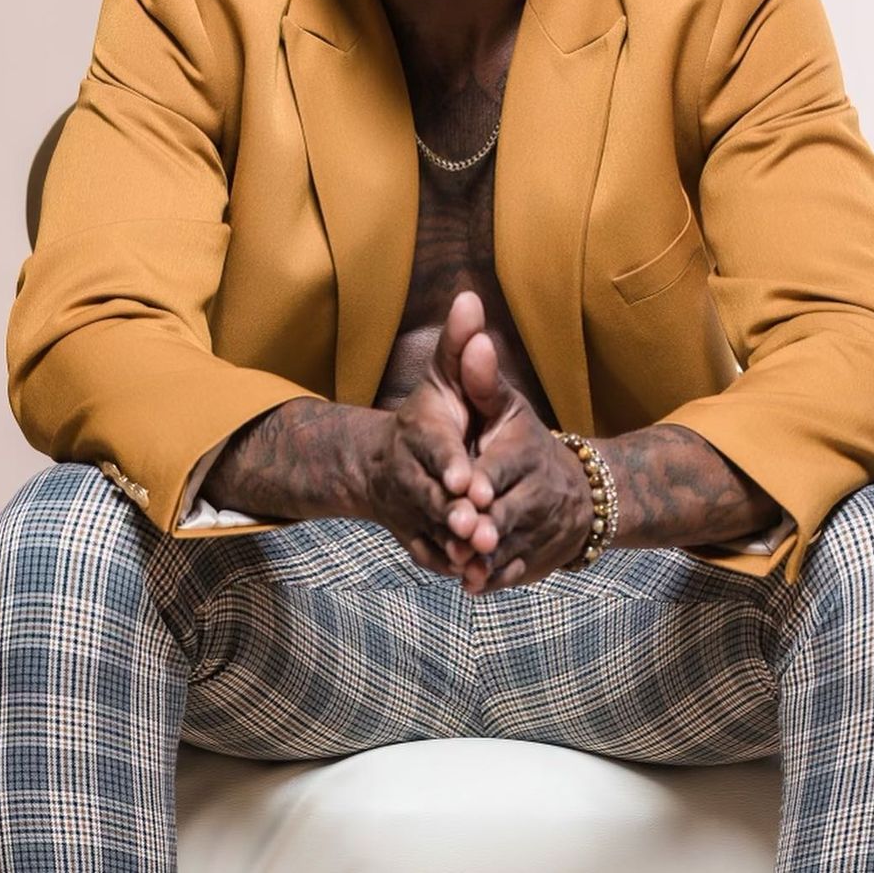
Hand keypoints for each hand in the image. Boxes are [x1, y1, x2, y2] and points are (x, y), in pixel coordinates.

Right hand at [364, 291, 497, 575]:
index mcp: (416, 432)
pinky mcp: (416, 539)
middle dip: (453, 513)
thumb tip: (471, 296)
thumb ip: (461, 345)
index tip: (468, 482)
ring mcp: (409, 510)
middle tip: (478, 529)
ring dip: (455, 547)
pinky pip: (433, 556)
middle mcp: (406, 473)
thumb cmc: (434, 414)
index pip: (433, 449)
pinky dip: (452, 567)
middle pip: (431, 497)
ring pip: (433, 533)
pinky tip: (476, 577)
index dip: (450, 466)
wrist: (393, 466)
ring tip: (481, 556)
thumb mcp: (448, 376)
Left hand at [456, 329, 593, 594]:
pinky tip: (472, 584)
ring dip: (487, 558)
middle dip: (486, 523)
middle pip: (508, 511)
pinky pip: (515, 573)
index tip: (466, 487)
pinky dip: (494, 580)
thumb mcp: (506, 407)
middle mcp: (540, 492)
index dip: (485, 477)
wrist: (580, 492)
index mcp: (528, 452)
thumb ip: (481, 377)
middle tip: (462, 533)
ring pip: (511, 546)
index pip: (504, 466)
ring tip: (462, 565)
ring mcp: (540, 530)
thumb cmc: (524, 442)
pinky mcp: (536, 560)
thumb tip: (471, 322)